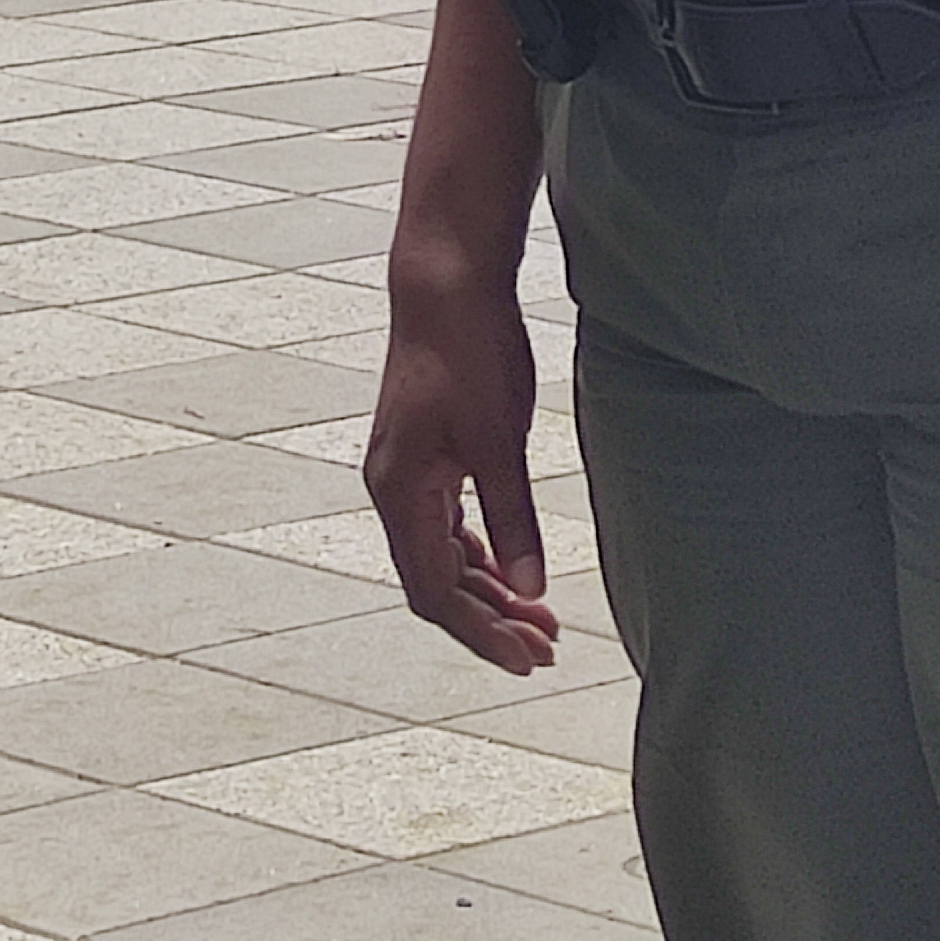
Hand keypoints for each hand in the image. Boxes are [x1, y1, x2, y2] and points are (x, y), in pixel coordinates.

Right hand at [366, 251, 559, 675]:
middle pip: (437, 583)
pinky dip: (483, 553)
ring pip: (444, 556)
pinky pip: (448, 525)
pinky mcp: (425, 454)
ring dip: (490, 589)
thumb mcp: (498, 440)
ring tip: (542, 617)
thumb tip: (532, 589)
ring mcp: (406, 472)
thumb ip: (513, 517)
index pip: (435, 594)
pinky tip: (515, 567)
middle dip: (491, 620)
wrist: (446, 281)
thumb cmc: (469, 352)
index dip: (481, 634)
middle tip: (547, 647)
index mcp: (399, 493)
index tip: (527, 659)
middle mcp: (392, 490)